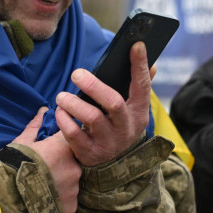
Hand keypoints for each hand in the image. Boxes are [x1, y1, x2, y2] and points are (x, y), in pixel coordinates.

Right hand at [12, 107, 81, 212]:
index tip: (52, 147)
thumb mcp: (22, 142)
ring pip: (72, 182)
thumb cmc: (12, 165)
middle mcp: (74, 166)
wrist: (4, 198)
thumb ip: (36, 126)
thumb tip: (44, 110)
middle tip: (44, 170)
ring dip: (62, 183)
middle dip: (61, 164)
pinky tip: (45, 200)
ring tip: (43, 187)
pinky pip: (69, 200)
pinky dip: (60, 200)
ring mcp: (74, 188)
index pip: (72, 137)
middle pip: (73, 162)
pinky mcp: (71, 206)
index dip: (61, 143)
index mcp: (63, 147)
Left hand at [54, 42, 151, 166]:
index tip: (136, 44)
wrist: (115, 167)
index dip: (140, 65)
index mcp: (139, 112)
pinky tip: (60, 112)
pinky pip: (73, 134)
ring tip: (62, 96)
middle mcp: (126, 128)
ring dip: (72, 103)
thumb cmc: (120, 126)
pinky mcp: (90, 153)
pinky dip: (63, 120)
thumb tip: (152, 64)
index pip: (142, 86)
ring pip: (91, 117)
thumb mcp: (133, 111)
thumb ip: (140, 87)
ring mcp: (109, 142)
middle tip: (76, 74)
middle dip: (93, 86)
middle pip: (113, 102)